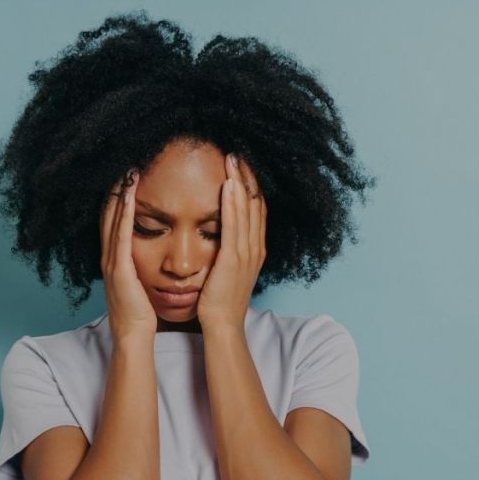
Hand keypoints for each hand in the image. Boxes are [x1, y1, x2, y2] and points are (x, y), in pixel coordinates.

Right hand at [100, 169, 156, 341]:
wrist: (134, 334)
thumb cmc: (140, 311)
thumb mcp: (139, 281)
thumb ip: (140, 265)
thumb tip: (153, 250)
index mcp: (115, 259)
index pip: (114, 221)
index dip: (117, 198)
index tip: (126, 176)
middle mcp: (109, 256)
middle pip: (108, 215)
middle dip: (114, 190)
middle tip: (123, 164)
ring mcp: (112, 261)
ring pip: (112, 220)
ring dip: (117, 195)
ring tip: (125, 172)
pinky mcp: (119, 268)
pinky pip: (120, 235)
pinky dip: (122, 214)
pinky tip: (127, 197)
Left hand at [196, 153, 266, 332]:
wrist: (222, 326)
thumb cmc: (220, 301)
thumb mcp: (228, 271)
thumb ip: (229, 252)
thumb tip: (221, 236)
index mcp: (255, 249)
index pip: (257, 210)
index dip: (251, 186)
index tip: (242, 166)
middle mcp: (255, 248)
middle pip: (256, 204)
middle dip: (247, 177)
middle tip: (239, 154)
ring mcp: (247, 253)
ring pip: (247, 209)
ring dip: (240, 182)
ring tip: (232, 159)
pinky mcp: (233, 258)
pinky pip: (233, 224)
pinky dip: (231, 203)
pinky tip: (227, 185)